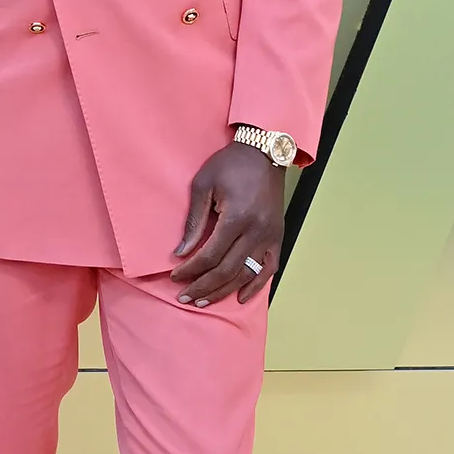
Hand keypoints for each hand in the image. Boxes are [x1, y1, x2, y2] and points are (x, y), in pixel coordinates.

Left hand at [171, 142, 283, 307]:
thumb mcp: (204, 185)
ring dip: (224, 291)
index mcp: (237, 217)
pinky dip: (256, 285)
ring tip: (204, 301)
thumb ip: (194, 221)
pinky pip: (269, 268)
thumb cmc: (230, 165)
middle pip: (227, 270)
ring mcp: (270, 236)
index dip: (190, 270)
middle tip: (185, 298)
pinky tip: (240, 297)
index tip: (174, 278)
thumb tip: (182, 252)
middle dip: (203, 287)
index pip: (210, 255)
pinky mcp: (278, 236)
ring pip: (247, 274)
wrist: (264, 152)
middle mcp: (257, 231)